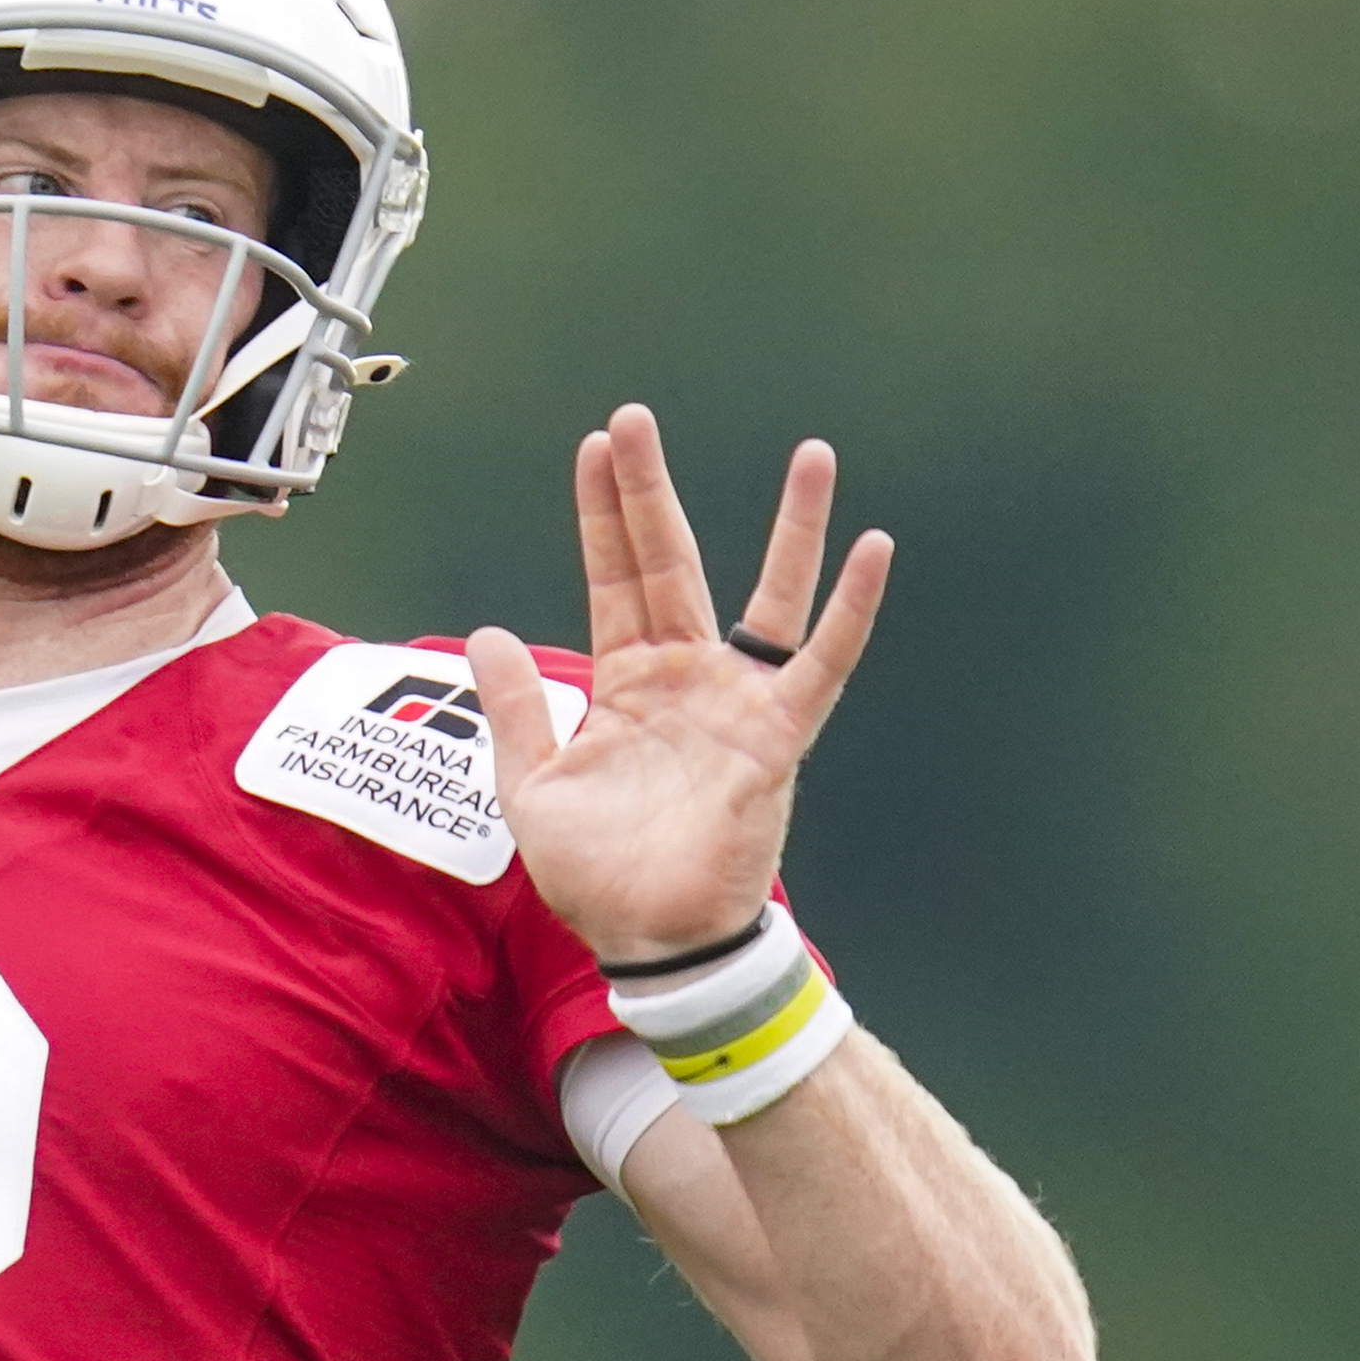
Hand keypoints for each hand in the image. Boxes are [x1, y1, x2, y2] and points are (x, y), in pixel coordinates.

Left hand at [464, 403, 890, 965]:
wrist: (649, 941)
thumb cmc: (596, 876)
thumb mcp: (530, 786)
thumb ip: (514, 708)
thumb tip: (484, 632)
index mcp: (623, 683)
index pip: (612, 577)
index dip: (602, 514)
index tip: (594, 447)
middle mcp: (684, 677)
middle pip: (671, 562)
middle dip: (652, 492)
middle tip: (637, 418)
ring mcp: (735, 701)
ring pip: (769, 594)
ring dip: (791, 526)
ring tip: (812, 454)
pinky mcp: (777, 736)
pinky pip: (823, 662)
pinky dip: (852, 608)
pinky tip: (874, 550)